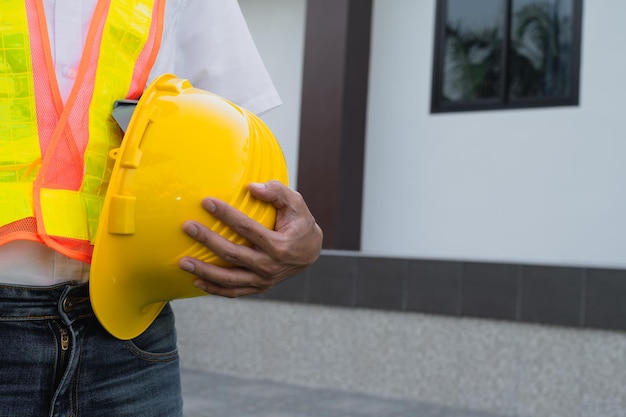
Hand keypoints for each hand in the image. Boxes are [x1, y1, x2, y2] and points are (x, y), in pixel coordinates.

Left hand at [178, 181, 322, 296]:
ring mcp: (264, 281)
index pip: (247, 228)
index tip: (206, 202)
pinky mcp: (259, 288)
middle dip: (207, 239)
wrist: (310, 252)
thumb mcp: (296, 203)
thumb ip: (277, 192)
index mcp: (280, 245)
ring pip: (229, 279)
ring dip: (204, 270)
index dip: (226, 214)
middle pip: (232, 254)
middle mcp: (270, 266)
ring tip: (182, 262)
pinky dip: (213, 289)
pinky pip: (233, 292)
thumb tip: (251, 187)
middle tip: (187, 226)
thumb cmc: (300, 222)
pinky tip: (196, 280)